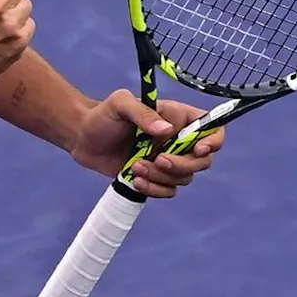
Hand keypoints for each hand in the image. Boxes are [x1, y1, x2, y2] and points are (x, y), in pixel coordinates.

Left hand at [70, 89, 224, 197]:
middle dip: (183, 165)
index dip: (213, 140)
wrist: (82, 138)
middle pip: (203, 161)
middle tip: (159, 160)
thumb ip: (143, 113)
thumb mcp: (120, 104)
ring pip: (185, 178)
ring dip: (162, 178)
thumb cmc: (103, 115)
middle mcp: (178, 140)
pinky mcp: (155, 178)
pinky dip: (155, 190)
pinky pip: (168, 191)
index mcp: (178, 118)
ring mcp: (167, 161)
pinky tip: (136, 181)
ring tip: (136, 167)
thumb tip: (167, 130)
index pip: (212, 128)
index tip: (198, 149)